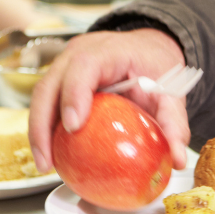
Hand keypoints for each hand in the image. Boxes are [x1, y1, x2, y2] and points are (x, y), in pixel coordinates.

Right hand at [28, 28, 189, 171]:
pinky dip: (45, 128)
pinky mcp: (60, 78)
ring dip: (37, 130)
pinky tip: (52, 155)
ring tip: (45, 164)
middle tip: (48, 159)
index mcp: (109, 50)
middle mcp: (80, 53)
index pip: (84, 65)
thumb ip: (174, 123)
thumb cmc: (156, 66)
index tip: (74, 126)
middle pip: (49, 84)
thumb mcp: (171, 91)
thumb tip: (176, 160)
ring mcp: (66, 64)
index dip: (74, 94)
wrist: (148, 49)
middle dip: (42, 124)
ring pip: (41, 94)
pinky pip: (46, 102)